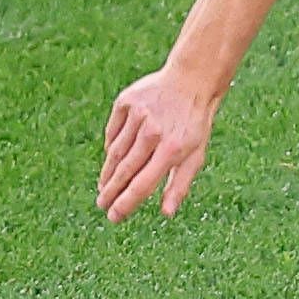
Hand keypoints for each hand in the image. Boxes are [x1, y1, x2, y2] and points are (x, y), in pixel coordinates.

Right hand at [97, 66, 221, 220]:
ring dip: (108, 173)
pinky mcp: (126, 102)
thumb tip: (166, 213)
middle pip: (125, 170)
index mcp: (172, 149)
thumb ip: (180, 184)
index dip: (126, 203)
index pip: (143, 184)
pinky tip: (111, 160)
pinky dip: (112, 146)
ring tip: (104, 187)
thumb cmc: (195, 125)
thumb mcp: (196, 155)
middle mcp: (152, 133)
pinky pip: (113, 132)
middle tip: (102, 205)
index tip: (113, 217)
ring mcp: (137, 115)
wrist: (192, 81)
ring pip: (116, 152)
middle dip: (111, 192)